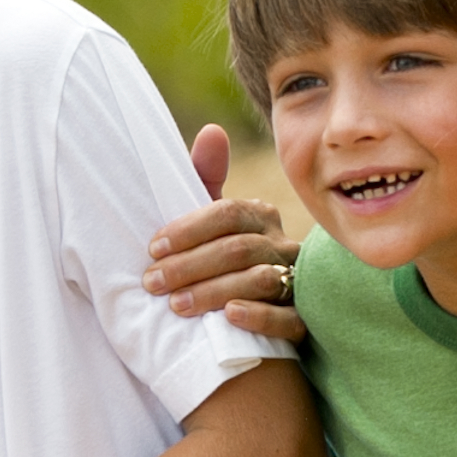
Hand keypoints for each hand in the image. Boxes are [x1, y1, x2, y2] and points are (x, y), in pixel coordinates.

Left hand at [143, 123, 304, 340]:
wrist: (245, 326)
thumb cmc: (221, 265)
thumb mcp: (211, 226)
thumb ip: (205, 181)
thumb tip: (212, 130)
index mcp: (261, 217)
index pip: (229, 213)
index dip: (189, 229)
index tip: (154, 248)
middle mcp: (283, 247)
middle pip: (239, 248)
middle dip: (191, 265)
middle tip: (153, 283)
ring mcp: (297, 285)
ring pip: (259, 281)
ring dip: (214, 291)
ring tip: (177, 305)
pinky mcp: (303, 322)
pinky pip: (288, 319)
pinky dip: (258, 316)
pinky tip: (229, 317)